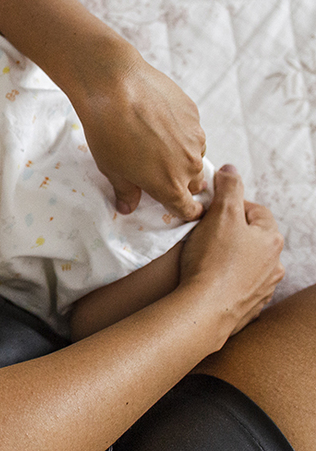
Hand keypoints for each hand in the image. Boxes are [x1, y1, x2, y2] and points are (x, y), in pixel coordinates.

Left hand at [75, 53, 207, 219]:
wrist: (114, 87)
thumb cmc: (107, 132)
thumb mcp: (111, 169)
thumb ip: (125, 191)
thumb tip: (128, 208)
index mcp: (170, 186)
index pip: (188, 209)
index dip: (185, 210)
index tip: (180, 207)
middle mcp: (190, 164)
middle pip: (194, 182)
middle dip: (181, 181)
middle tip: (159, 170)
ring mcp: (196, 137)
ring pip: (194, 153)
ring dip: (181, 153)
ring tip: (153, 139)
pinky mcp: (194, 113)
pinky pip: (191, 129)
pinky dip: (179, 129)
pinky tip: (156, 117)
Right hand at [178, 165, 283, 335]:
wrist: (205, 309)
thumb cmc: (213, 260)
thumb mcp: (220, 214)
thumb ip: (228, 188)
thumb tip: (231, 169)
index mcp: (271, 238)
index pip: (254, 209)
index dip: (230, 205)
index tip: (209, 210)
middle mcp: (275, 263)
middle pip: (252, 237)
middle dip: (229, 231)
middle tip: (203, 232)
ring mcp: (264, 286)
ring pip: (247, 262)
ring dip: (230, 256)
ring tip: (204, 257)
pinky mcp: (250, 305)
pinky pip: (240, 285)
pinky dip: (227, 280)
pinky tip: (209, 279)